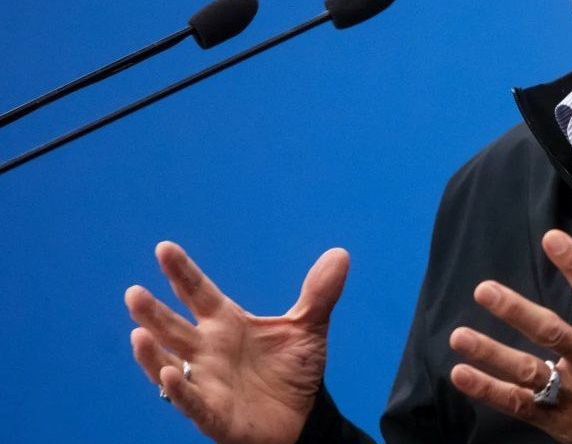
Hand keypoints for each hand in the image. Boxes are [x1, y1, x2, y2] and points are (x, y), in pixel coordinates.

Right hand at [125, 241, 348, 443]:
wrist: (303, 419)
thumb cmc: (293, 371)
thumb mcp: (308, 329)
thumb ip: (319, 294)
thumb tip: (340, 254)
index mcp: (226, 324)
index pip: (199, 293)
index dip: (182, 272)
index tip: (164, 248)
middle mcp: (209, 351)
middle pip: (175, 328)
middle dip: (153, 313)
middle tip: (134, 293)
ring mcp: (207, 382)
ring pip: (170, 365)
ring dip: (153, 352)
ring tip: (138, 335)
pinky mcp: (215, 415)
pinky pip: (192, 403)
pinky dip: (180, 390)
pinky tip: (169, 374)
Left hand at [449, 230, 571, 443]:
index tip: (551, 238)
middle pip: (551, 333)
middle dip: (516, 311)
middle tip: (484, 289)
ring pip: (528, 372)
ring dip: (492, 354)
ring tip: (459, 336)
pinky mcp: (565, 422)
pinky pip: (522, 406)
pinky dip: (490, 391)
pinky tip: (462, 374)